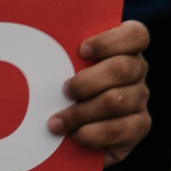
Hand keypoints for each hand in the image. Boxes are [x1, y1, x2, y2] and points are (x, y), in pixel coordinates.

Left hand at [50, 20, 150, 162]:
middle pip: (122, 69)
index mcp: (125, 48)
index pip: (135, 35)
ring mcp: (140, 98)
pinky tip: (76, 136)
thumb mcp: (64, 66)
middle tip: (64, 92)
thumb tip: (31, 34)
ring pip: (116, 101)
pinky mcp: (139, 126)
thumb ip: (61, 54)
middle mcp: (137, 70)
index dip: (110, 41)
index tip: (81, 50)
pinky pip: (120, 130)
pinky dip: (93, 134)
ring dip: (81, 113)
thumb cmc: (64, 89)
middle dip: (86, 82)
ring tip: (56, 123)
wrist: (72, 132)